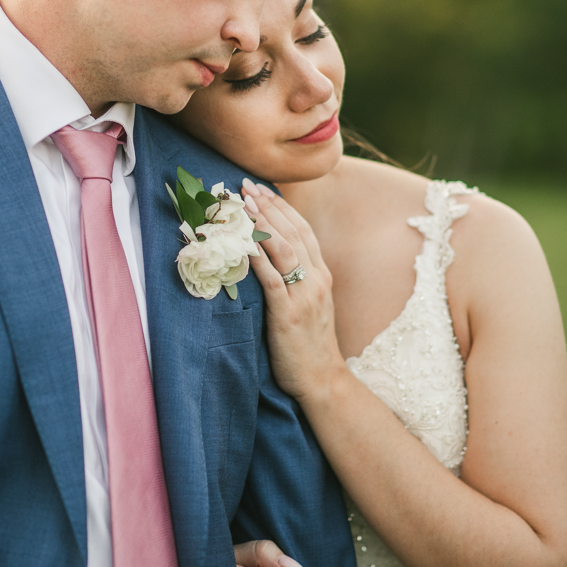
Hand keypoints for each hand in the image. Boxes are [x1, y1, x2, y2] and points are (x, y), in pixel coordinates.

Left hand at [241, 179, 347, 402]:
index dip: (282, 207)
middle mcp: (317, 280)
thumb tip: (270, 257)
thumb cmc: (309, 344)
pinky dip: (257, 258)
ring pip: (285, 249)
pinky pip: (271, 280)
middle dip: (269, 206)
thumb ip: (297, 280)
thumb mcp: (309, 304)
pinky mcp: (288, 314)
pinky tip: (243, 244)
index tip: (262, 189)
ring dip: (263, 224)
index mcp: (322, 275)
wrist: (322, 379)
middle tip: (247, 187)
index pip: (303, 231)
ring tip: (245, 205)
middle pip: (293, 233)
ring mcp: (304, 296)